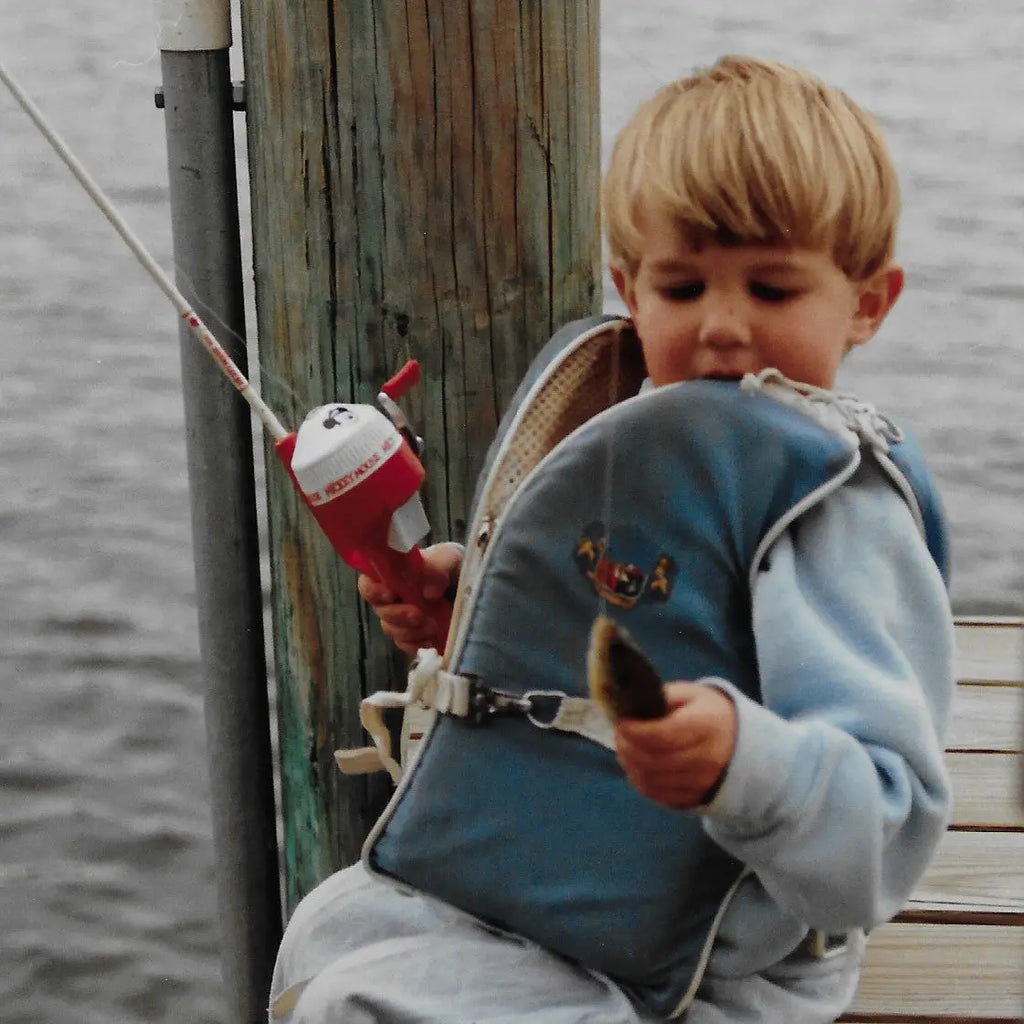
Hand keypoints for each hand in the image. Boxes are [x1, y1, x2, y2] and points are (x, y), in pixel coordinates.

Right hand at [357, 542, 462, 654]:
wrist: (470, 588)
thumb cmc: (454, 567)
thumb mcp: (450, 559)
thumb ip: (437, 568)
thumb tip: (427, 593)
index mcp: (394, 573)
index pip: (368, 582)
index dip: (373, 591)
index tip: (390, 595)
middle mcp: (393, 596)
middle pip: (379, 610)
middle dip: (397, 615)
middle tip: (419, 615)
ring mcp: (402, 617)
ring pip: (390, 629)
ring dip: (409, 631)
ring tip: (433, 626)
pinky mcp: (413, 635)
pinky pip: (404, 644)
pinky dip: (415, 644)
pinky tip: (430, 641)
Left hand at [614, 683, 736, 808]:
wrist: (741, 741)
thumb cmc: (708, 712)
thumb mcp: (690, 694)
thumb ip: (661, 698)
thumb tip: (632, 710)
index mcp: (705, 725)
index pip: (662, 736)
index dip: (635, 732)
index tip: (622, 723)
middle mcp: (706, 758)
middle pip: (653, 761)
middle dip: (627, 747)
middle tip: (620, 735)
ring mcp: (702, 782)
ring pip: (652, 781)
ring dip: (630, 765)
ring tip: (625, 748)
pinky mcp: (695, 797)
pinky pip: (658, 796)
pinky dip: (640, 782)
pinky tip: (636, 766)